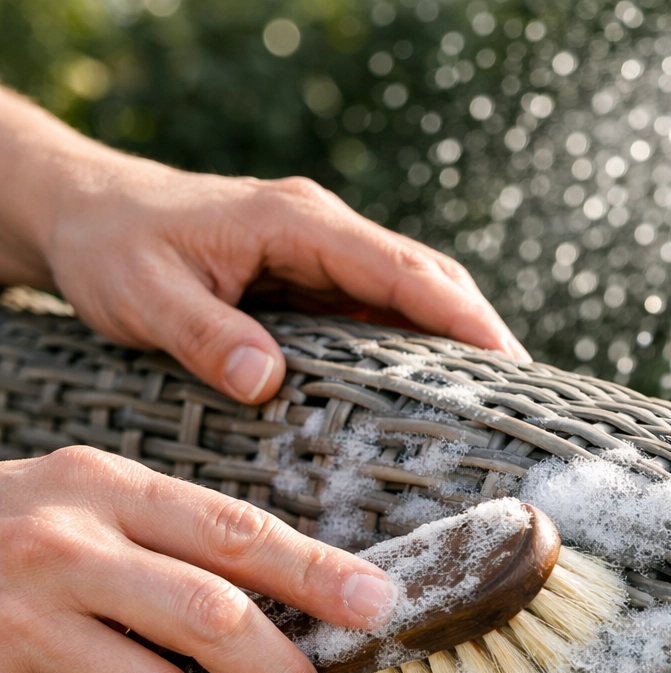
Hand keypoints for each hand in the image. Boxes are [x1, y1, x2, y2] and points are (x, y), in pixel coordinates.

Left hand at [0, 89, 527, 405]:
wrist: (88, 214)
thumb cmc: (113, 248)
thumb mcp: (144, 294)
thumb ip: (205, 336)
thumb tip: (268, 381)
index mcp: (295, 223)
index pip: (398, 268)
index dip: (457, 313)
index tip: (505, 359)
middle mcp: (321, 230)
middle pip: (425, 274)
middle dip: (477, 328)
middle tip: (519, 395)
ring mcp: (321, 252)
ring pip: (410, 290)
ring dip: (454, 337)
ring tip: (492, 398)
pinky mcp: (313, 276)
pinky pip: (379, 308)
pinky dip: (414, 343)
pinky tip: (429, 386)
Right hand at [0, 447, 397, 672]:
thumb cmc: (22, 528)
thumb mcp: (98, 499)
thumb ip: (180, 539)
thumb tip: (293, 603)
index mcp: (109, 487)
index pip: (237, 531)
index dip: (318, 573)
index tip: (379, 606)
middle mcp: (69, 547)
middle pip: (213, 617)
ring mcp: (21, 621)